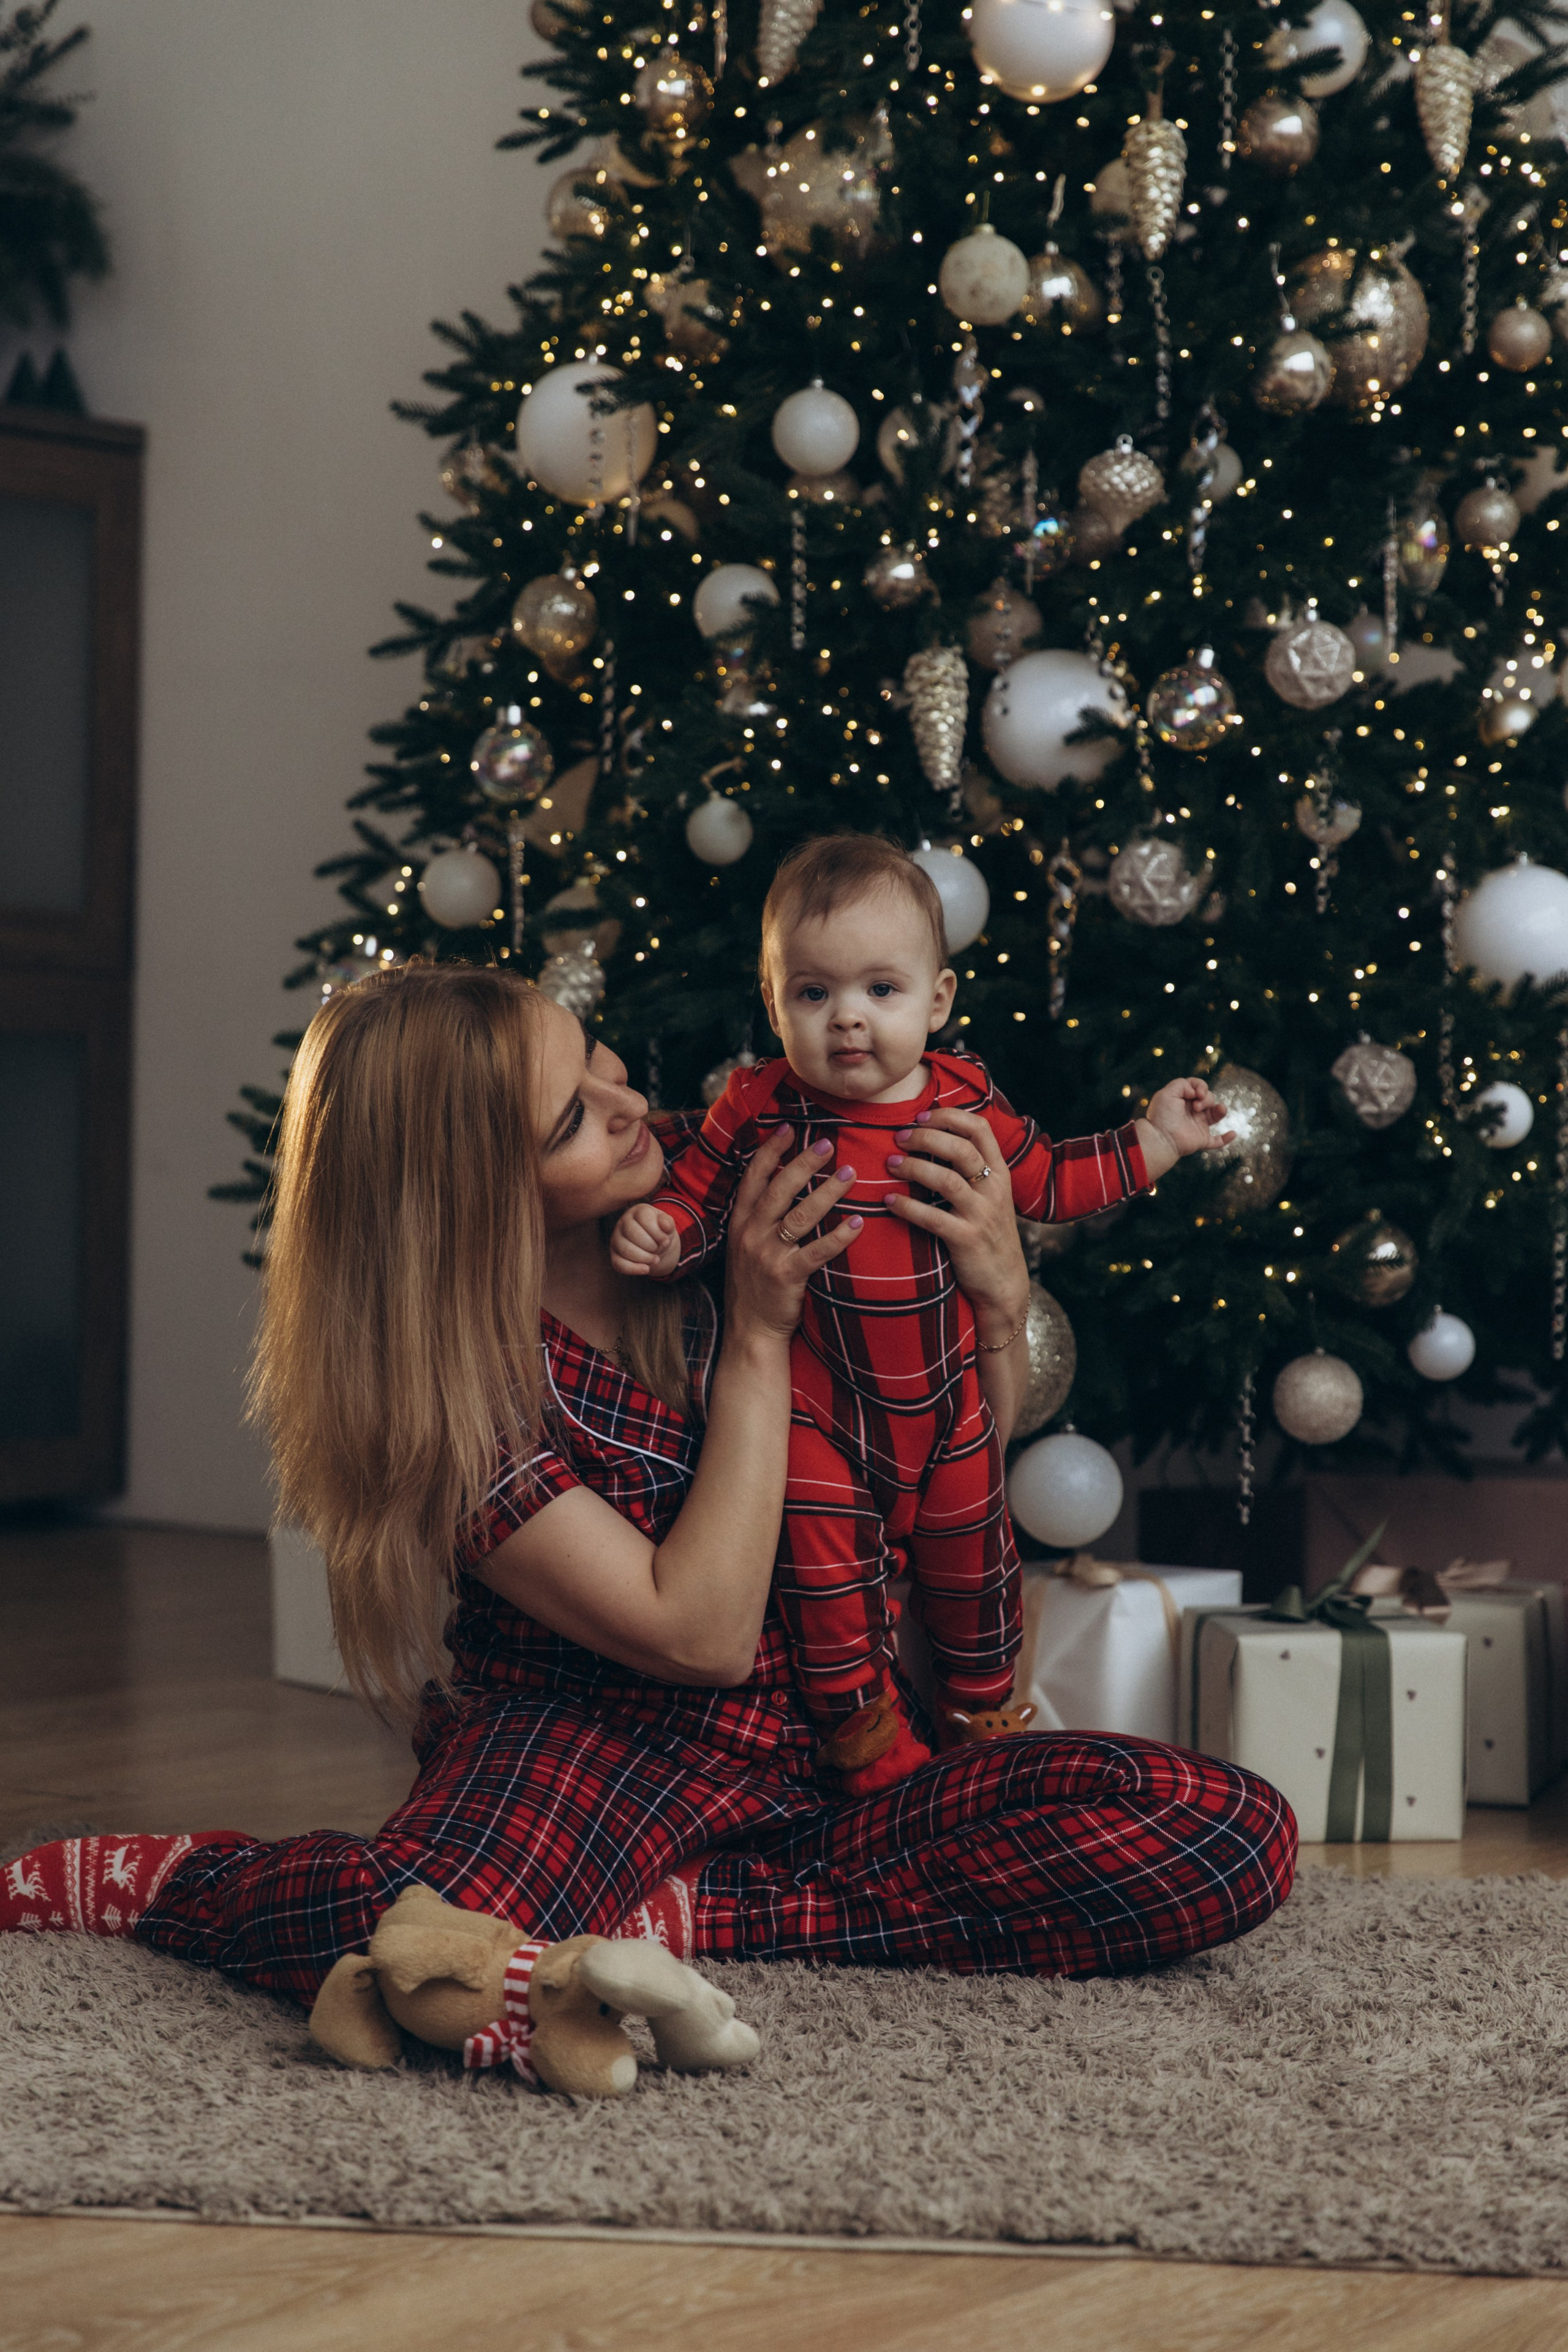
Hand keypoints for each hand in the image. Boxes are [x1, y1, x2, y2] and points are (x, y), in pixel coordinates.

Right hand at [610, 1203, 680, 1278]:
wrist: (654, 1244)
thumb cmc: (660, 1232)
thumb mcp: (667, 1225)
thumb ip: (668, 1223)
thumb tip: (665, 1225)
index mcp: (638, 1211)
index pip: (644, 1218)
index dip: (657, 1232)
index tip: (666, 1240)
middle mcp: (623, 1223)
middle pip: (633, 1234)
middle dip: (651, 1245)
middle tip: (659, 1249)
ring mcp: (616, 1239)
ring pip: (626, 1250)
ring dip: (645, 1258)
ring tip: (655, 1259)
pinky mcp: (614, 1255)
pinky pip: (619, 1264)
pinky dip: (634, 1269)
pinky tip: (646, 1269)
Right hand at [722, 1126, 860, 1345]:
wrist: (750, 1330)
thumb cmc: (755, 1284)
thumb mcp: (745, 1245)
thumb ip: (759, 1216)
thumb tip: (781, 1180)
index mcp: (739, 1222)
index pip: (753, 1178)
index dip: (770, 1151)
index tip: (789, 1127)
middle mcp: (750, 1234)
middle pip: (778, 1189)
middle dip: (803, 1163)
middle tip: (827, 1143)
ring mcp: (767, 1256)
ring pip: (800, 1215)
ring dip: (827, 1192)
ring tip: (850, 1173)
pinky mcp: (786, 1277)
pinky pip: (817, 1252)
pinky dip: (839, 1236)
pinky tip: (857, 1222)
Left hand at [881, 1106, 1027, 1341]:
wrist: (1004, 1284)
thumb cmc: (989, 1235)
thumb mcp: (991, 1197)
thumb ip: (972, 1169)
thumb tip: (935, 1137)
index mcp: (1000, 1173)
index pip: (980, 1129)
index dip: (949, 1116)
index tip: (921, 1116)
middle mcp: (994, 1190)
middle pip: (962, 1149)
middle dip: (926, 1138)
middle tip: (899, 1138)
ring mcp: (982, 1215)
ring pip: (948, 1179)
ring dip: (914, 1167)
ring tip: (890, 1164)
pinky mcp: (967, 1240)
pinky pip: (933, 1218)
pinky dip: (907, 1207)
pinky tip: (888, 1202)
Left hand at [1138, 1077, 1234, 1180]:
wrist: (1161, 1138)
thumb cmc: (1162, 1115)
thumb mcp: (1169, 1092)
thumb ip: (1183, 1084)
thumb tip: (1197, 1091)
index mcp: (1183, 1099)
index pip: (1198, 1087)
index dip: (1201, 1086)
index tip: (1197, 1093)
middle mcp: (1192, 1111)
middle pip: (1209, 1098)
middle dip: (1207, 1099)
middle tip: (1196, 1107)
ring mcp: (1198, 1125)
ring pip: (1216, 1114)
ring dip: (1221, 1109)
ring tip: (1220, 1109)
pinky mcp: (1202, 1140)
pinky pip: (1217, 1141)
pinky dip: (1226, 1138)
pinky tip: (1232, 1133)